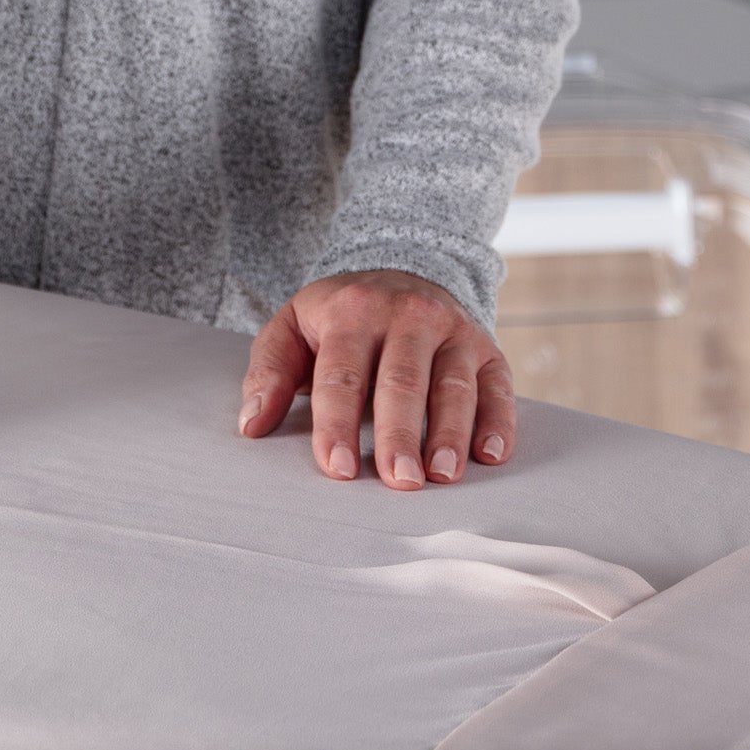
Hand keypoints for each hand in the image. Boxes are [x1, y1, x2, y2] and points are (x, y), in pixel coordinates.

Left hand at [238, 270, 516, 490]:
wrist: (401, 268)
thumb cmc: (341, 316)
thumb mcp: (293, 326)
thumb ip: (268, 372)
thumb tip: (251, 425)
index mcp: (352, 311)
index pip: (342, 373)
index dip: (338, 423)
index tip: (338, 468)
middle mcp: (407, 315)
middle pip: (402, 381)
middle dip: (399, 433)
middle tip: (398, 481)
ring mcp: (452, 329)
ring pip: (453, 384)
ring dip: (450, 432)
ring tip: (442, 475)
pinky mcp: (486, 347)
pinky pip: (498, 384)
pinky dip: (498, 420)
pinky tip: (490, 454)